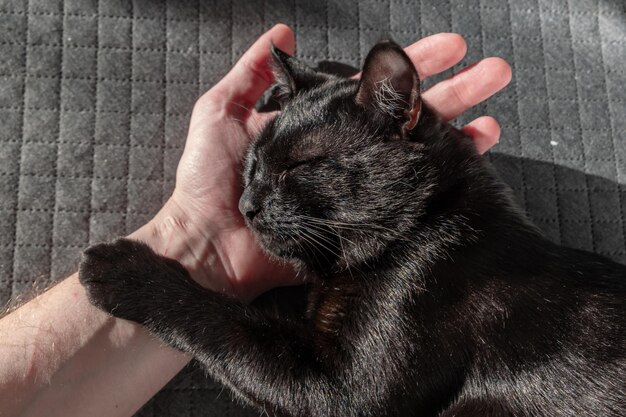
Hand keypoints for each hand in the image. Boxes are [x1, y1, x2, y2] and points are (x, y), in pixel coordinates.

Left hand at [132, 24, 511, 300]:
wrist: (206, 244)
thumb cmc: (208, 181)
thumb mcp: (220, 113)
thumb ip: (249, 75)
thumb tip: (283, 33)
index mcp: (321, 128)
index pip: (375, 91)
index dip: (412, 67)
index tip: (450, 47)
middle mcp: (346, 154)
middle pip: (406, 119)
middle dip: (452, 93)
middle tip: (493, 72)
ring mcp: (357, 189)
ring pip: (415, 156)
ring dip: (457, 135)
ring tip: (495, 118)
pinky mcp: (361, 223)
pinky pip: (406, 200)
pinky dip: (438, 181)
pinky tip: (468, 163)